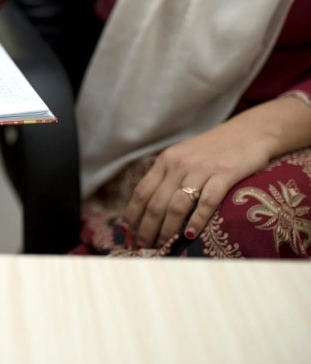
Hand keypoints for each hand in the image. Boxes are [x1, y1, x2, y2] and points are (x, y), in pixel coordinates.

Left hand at [121, 115, 271, 247]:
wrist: (252, 130)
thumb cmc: (216, 149)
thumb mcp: (185, 157)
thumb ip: (169, 176)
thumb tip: (151, 206)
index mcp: (166, 160)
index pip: (141, 191)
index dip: (132, 213)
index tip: (126, 231)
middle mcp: (179, 164)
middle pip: (156, 203)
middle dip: (147, 228)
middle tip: (143, 246)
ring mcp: (201, 168)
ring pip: (177, 205)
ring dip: (167, 230)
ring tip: (163, 246)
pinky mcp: (225, 173)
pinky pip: (207, 201)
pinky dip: (197, 220)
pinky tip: (190, 235)